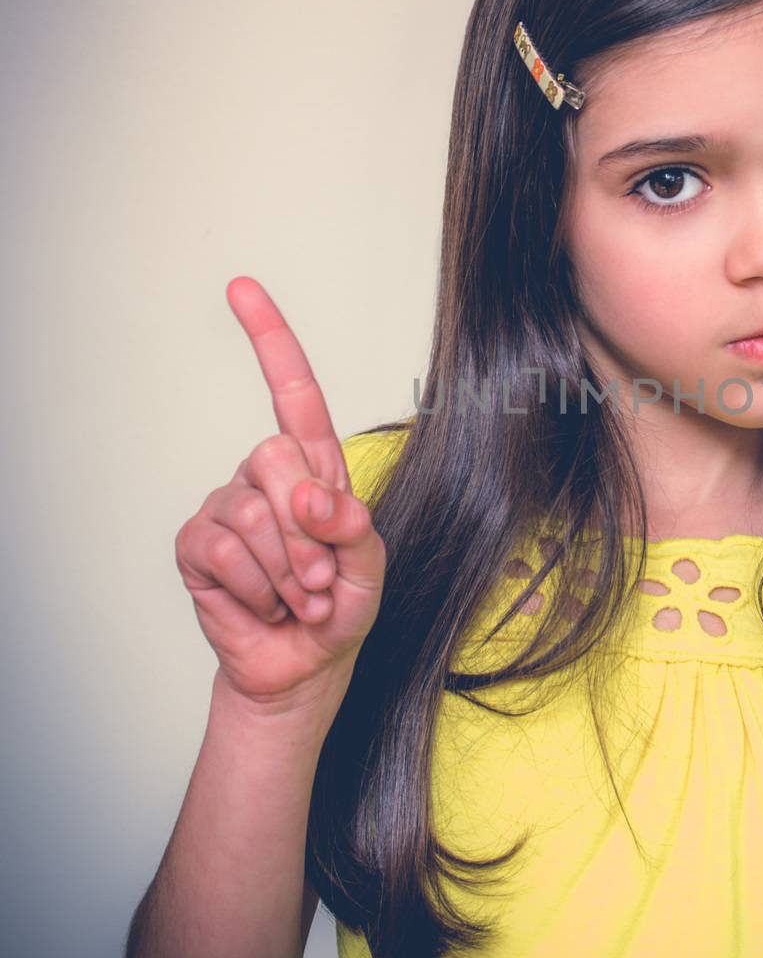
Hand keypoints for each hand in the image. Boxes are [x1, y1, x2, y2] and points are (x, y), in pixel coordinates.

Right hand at [174, 277, 386, 712]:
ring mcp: (227, 506)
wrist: (303, 669)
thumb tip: (314, 496)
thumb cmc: (340, 609)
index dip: (269, 339)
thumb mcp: (369, 570)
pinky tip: (265, 604)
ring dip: (289, 570)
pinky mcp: (198, 545)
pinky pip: (227, 550)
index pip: (292, 393)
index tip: (242, 288)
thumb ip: (354, 530)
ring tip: (299, 597)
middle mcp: (266, 476)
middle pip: (277, 456)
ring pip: (255, 514)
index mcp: (314, 469)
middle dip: (309, 529)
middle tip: (321, 577)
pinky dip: (258, 587)